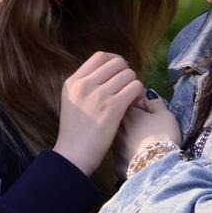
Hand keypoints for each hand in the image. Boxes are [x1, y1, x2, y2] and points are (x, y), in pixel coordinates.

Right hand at [54, 52, 143, 175]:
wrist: (73, 156)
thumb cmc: (75, 133)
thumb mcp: (72, 101)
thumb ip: (86, 86)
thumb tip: (109, 73)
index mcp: (73, 81)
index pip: (100, 56)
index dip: (115, 61)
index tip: (119, 72)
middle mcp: (84, 84)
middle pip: (117, 63)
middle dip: (126, 72)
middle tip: (128, 86)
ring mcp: (98, 95)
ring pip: (129, 74)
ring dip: (134, 84)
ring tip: (131, 97)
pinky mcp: (113, 107)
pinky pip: (135, 87)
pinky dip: (139, 93)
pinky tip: (134, 104)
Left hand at [114, 96, 181, 171]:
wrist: (156, 166)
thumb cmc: (163, 136)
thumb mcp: (165, 115)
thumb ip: (155, 103)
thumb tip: (149, 95)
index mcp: (127, 114)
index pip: (127, 102)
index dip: (139, 104)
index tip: (148, 109)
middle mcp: (116, 129)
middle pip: (121, 121)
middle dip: (132, 122)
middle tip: (147, 126)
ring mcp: (115, 148)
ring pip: (120, 139)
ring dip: (128, 138)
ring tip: (144, 143)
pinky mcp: (117, 165)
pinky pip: (121, 157)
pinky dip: (128, 155)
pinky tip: (138, 158)